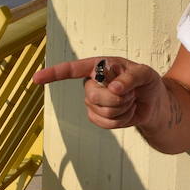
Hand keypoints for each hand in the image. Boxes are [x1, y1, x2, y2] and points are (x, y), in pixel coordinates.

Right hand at [32, 56, 169, 131]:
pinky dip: (122, 119)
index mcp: (98, 66)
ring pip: (102, 110)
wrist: (153, 103)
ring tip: (130, 100)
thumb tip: (114, 88)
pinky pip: (106, 123)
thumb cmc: (147, 82)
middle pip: (93, 95)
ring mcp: (92, 101)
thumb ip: (131, 77)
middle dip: (116, 98)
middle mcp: (91, 83)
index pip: (72, 69)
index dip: (54, 74)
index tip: (36, 79)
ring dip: (122, 108)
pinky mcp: (97, 117)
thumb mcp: (145, 73)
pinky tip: (126, 112)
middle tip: (130, 93)